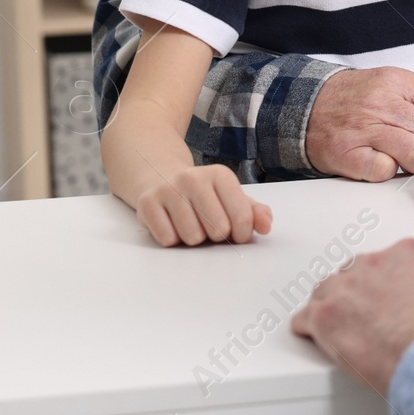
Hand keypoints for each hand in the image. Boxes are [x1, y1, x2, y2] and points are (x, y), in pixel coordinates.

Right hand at [136, 163, 271, 246]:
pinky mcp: (147, 204)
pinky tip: (172, 224)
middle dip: (216, 236)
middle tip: (209, 225)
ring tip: (190, 223)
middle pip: (218, 230)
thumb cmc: (203, 194)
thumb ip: (254, 212)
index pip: (243, 218)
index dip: (242, 234)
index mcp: (220, 175)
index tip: (236, 232)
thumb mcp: (231, 197)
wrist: (159, 177)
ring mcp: (168, 189)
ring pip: (192, 237)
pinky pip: (168, 239)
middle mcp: (194, 178)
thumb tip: (266, 226)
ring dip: (194, 238)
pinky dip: (172, 239)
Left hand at [291, 239, 413, 393]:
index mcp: (409, 253)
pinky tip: (318, 336)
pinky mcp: (327, 318)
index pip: (389, 262)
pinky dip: (311, 329)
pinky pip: (306, 319)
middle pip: (356, 273)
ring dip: (335, 308)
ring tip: (343, 326)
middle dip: (361, 294)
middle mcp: (375, 263)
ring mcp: (347, 288)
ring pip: (328, 291)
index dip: (391, 285)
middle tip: (372, 317)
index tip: (393, 300)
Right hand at [306, 67, 413, 180]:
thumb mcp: (392, 86)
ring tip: (413, 163)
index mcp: (399, 83)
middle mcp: (383, 102)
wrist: (306, 105)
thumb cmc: (355, 99)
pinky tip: (384, 165)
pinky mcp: (347, 153)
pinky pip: (384, 171)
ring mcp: (364, 128)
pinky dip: (391, 173)